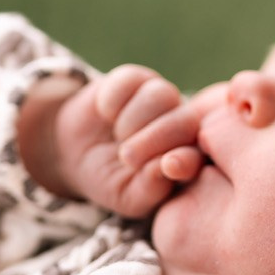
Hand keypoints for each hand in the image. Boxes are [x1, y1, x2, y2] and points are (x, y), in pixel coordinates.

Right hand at [23, 65, 205, 216]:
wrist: (76, 153)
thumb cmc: (112, 180)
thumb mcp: (127, 196)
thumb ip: (150, 188)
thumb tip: (165, 168)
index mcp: (189, 156)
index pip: (198, 154)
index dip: (186, 158)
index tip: (170, 166)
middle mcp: (182, 124)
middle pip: (186, 120)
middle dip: (155, 139)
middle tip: (127, 157)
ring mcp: (161, 98)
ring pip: (161, 96)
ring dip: (133, 120)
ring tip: (118, 136)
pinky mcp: (136, 79)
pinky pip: (131, 81)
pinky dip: (113, 101)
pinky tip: (107, 115)